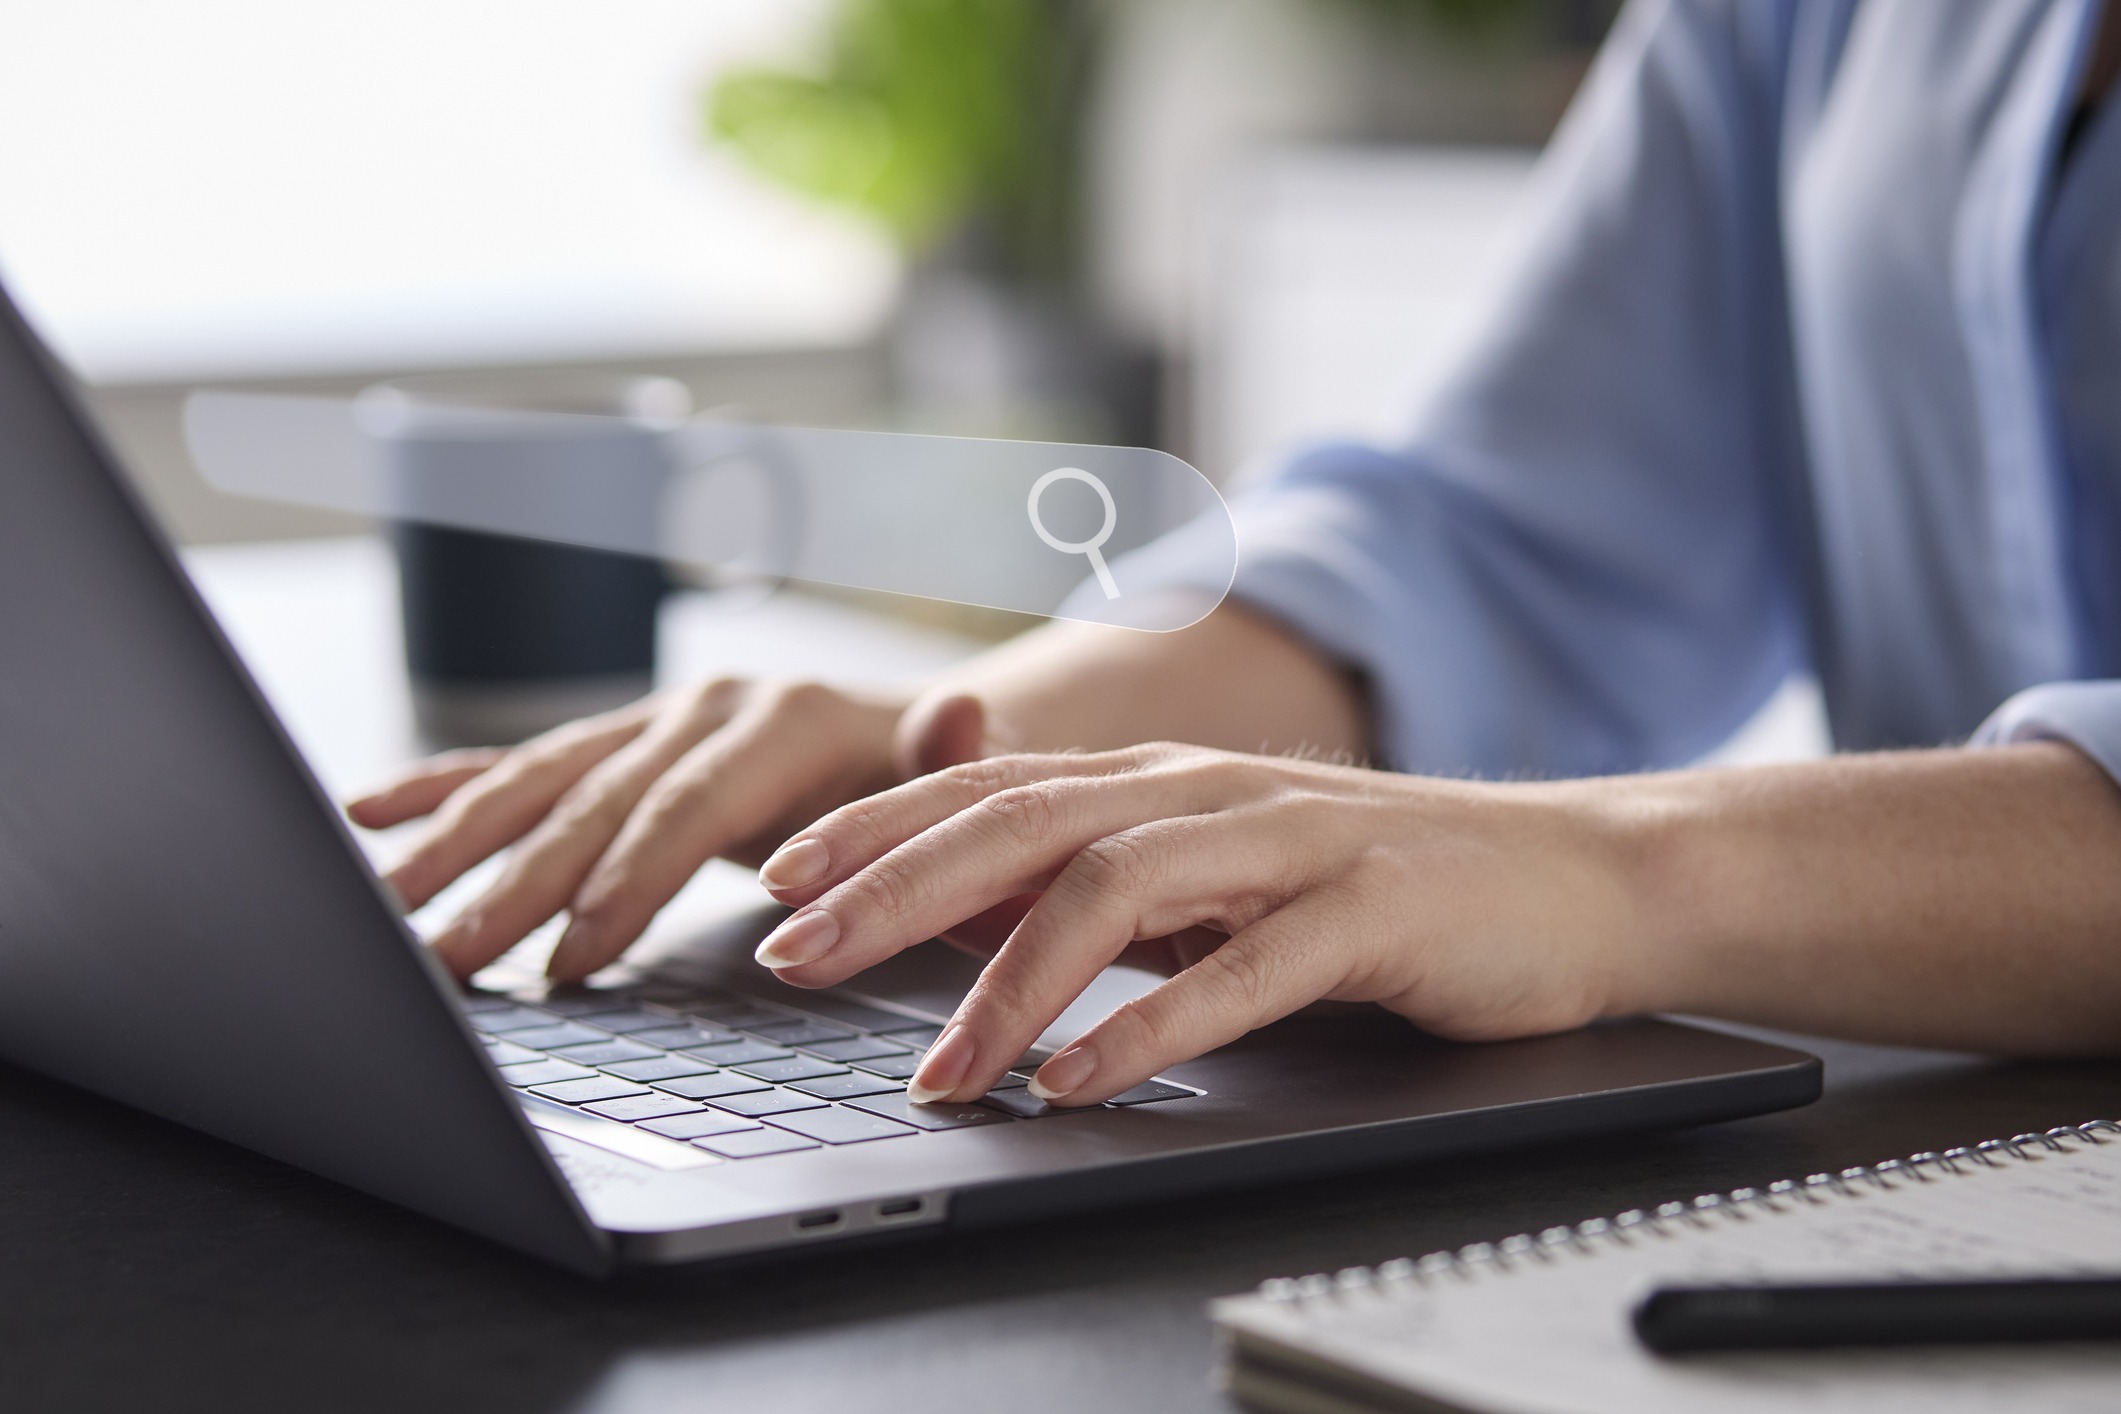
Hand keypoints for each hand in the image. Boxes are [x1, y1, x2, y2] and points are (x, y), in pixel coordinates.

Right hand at [346, 681, 988, 981]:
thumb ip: (948, 754)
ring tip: (386, 908)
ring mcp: (650, 721)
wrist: (911, 737)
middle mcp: (700, 708)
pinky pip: (520, 763)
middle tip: (449, 961)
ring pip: (537, 782)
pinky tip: (368, 810)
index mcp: (777, 720)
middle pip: (592, 802)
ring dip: (455, 844)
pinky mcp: (618, 744)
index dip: (627, 882)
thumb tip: (957, 712)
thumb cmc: (931, 783)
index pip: (686, 808)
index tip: (574, 958)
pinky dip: (442, 787)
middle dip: (517, 886)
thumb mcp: (958, 772)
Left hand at [749, 742, 1641, 1107]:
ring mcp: (1286, 843)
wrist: (1570, 877)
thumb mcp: (1213, 876)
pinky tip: (1083, 1078)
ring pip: (1113, 888)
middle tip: (792, 957)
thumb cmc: (1375, 887)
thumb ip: (1094, 880)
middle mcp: (1205, 793)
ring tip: (939, 1071)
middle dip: (890, 890)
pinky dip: (1150, 1027)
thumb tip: (955, 910)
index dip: (871, 829)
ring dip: (1009, 984)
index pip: (984, 791)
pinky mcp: (1364, 910)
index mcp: (1158, 781)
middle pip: (1018, 824)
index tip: (773, 886)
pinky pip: (1241, 972)